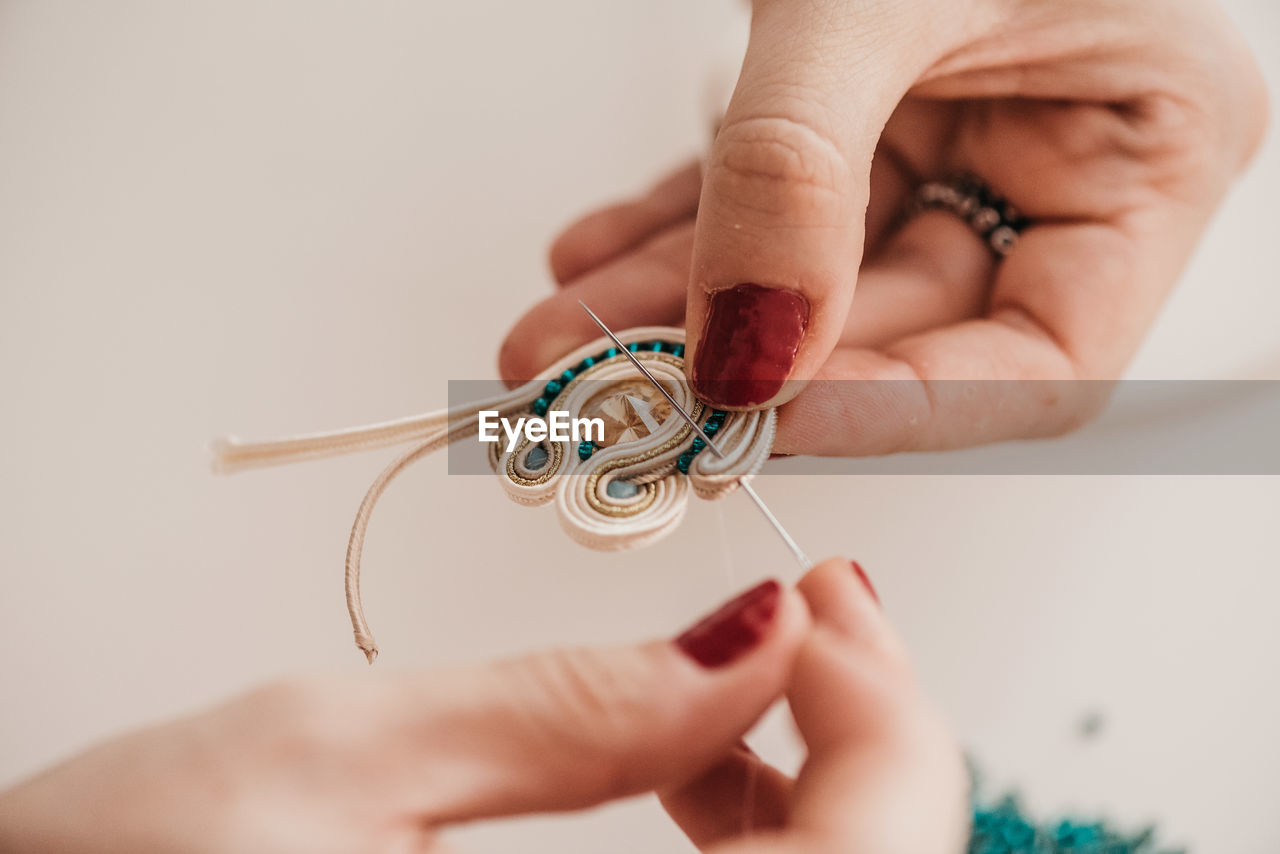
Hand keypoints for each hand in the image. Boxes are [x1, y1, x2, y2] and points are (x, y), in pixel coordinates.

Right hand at [0, 560, 965, 853]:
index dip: (877, 713)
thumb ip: (569, 706)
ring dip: (815, 794)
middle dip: (863, 742)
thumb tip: (749, 633)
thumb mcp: (327, 763)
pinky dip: (761, 846)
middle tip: (812, 620)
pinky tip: (701, 778)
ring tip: (748, 681)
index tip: (828, 602)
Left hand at [499, 0, 1266, 456]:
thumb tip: (742, 352)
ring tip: (559, 344)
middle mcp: (1061, 161)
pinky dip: (678, 232)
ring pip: (812, 273)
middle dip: (741, 364)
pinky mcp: (868, 114)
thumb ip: (802, 171)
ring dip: (677, 311)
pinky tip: (592, 263)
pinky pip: (770, 199)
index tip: (760, 421)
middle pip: (898, 328)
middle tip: (608, 398)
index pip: (1039, 363)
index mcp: (1151, 150)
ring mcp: (960, 137)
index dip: (900, 416)